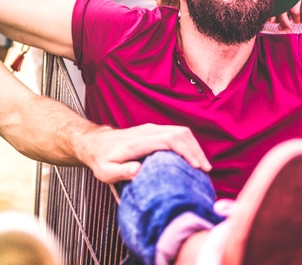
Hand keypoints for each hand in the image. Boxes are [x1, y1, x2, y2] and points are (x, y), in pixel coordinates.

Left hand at [84, 123, 210, 183]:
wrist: (95, 143)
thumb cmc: (101, 159)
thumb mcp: (106, 171)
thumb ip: (121, 171)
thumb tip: (138, 170)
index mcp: (138, 142)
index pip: (169, 140)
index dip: (186, 151)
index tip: (196, 166)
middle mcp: (147, 132)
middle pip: (179, 133)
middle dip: (195, 150)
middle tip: (206, 169)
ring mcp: (151, 129)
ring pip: (180, 131)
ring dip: (194, 146)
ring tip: (203, 165)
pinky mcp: (154, 131)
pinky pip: (176, 133)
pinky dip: (188, 144)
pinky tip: (192, 158)